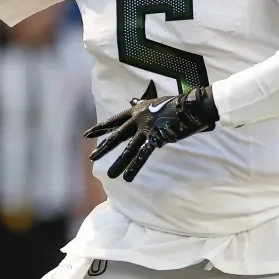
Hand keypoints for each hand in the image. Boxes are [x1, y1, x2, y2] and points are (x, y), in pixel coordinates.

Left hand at [84, 87, 218, 181]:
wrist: (190, 106)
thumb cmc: (175, 104)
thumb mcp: (153, 102)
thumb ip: (140, 105)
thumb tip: (131, 101)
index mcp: (137, 111)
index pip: (114, 120)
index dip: (100, 128)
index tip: (87, 134)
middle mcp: (138, 119)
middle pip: (117, 135)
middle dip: (104, 147)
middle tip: (91, 157)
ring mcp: (146, 129)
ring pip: (128, 148)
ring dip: (119, 162)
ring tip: (110, 175)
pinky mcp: (156, 138)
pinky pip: (143, 155)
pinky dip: (135, 167)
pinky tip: (128, 177)